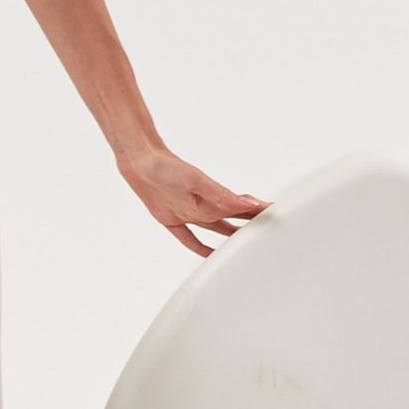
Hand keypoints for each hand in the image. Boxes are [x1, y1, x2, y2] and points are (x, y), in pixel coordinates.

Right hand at [117, 145, 268, 257]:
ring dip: (231, 227)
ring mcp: (181, 217)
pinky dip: (201, 243)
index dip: (255, 209)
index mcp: (202, 209)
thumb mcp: (195, 179)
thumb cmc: (160, 168)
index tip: (271, 209)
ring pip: (213, 225)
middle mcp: (194, 216)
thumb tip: (247, 205)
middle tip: (266, 219)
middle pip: (228, 221)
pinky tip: (209, 248)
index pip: (236, 210)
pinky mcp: (170, 216)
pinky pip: (188, 236)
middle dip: (247, 220)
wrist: (136, 159)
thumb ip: (220, 194)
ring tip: (248, 228)